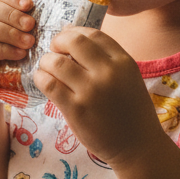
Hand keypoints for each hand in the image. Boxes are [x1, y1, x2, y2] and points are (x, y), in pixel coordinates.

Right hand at [0, 0, 35, 94]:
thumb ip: (18, 23)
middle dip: (14, 16)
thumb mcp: (9, 36)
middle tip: (31, 26)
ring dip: (11, 33)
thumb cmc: (0, 56)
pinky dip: (6, 50)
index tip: (30, 5)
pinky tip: (19, 54)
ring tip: (29, 42)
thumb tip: (40, 14)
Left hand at [33, 26, 162, 166]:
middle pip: (73, 41)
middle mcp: (108, 73)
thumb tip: (69, 34)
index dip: (74, 32)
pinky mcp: (76, 110)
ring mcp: (91, 91)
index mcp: (123, 62)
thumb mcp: (127, 77)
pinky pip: (49, 84)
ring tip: (47, 69)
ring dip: (46, 62)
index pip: (93, 33)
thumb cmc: (130, 110)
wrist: (138, 147)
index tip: (66, 40)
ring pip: (55, 62)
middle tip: (53, 51)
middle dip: (57, 41)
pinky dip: (41, 78)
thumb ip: (104, 58)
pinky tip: (44, 81)